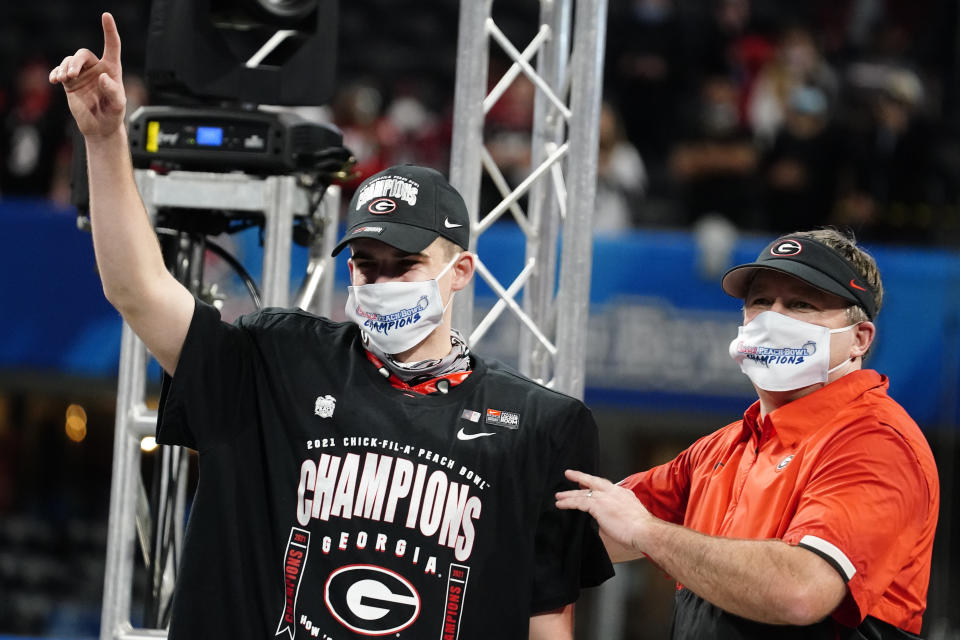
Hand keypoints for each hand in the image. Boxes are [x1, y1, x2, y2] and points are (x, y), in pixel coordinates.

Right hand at [49, 13, 125, 139]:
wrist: (100, 127)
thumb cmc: (113, 114)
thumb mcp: (117, 105)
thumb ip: (112, 91)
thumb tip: (103, 77)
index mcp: (112, 70)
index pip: (112, 46)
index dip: (109, 31)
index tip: (106, 16)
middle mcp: (96, 68)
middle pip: (82, 54)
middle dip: (75, 62)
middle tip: (71, 75)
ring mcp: (82, 75)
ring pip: (69, 61)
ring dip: (64, 68)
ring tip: (62, 79)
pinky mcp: (70, 83)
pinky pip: (59, 71)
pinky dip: (55, 73)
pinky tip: (54, 80)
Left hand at [555, 469, 653, 559]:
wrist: (644, 530)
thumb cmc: (641, 529)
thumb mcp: (629, 516)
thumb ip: (617, 515)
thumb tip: (607, 521)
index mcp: (623, 494)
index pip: (605, 486)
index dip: (594, 484)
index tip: (586, 484)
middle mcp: (614, 492)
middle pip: (593, 481)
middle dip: (580, 477)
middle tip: (570, 474)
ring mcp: (605, 497)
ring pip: (582, 493)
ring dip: (569, 494)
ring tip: (559, 495)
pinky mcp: (597, 506)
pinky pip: (578, 502)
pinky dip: (568, 503)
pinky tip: (560, 504)